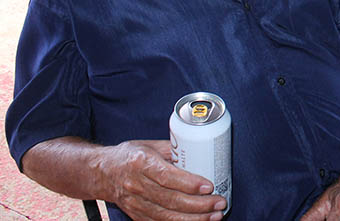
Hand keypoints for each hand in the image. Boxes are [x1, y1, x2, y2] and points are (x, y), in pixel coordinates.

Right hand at [95, 140, 226, 220]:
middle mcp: (136, 185)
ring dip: (194, 218)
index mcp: (141, 163)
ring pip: (167, 216)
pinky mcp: (136, 215)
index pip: (167, 177)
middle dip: (199, 205)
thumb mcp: (150, 145)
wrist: (102, 173)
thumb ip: (174, 150)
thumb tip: (202, 153)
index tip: (209, 186)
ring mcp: (135, 203)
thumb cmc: (129, 155)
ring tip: (215, 216)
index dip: (189, 184)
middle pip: (170, 200)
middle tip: (220, 203)